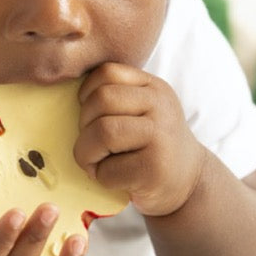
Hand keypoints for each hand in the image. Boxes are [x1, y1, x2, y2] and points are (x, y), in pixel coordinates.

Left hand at [74, 62, 204, 216]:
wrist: (189, 183)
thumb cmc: (152, 147)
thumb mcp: (144, 112)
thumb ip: (117, 98)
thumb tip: (66, 95)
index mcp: (154, 87)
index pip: (107, 72)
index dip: (87, 94)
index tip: (91, 116)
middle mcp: (161, 106)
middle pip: (102, 100)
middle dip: (84, 126)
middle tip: (91, 145)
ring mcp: (160, 137)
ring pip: (104, 132)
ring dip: (87, 153)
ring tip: (96, 163)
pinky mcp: (154, 170)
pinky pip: (109, 169)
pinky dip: (101, 177)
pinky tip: (113, 179)